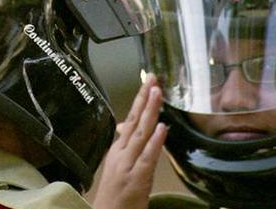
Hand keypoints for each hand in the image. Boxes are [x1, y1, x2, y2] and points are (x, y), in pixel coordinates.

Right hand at [93, 74, 167, 208]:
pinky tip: (161, 128)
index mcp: (117, 151)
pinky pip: (147, 158)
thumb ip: (124, 147)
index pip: (129, 119)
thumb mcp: (117, 168)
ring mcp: (128, 167)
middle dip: (145, 98)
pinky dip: (154, 143)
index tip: (148, 81)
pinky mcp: (136, 181)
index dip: (140, 100)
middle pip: (134, 121)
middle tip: (154, 78)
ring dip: (150, 112)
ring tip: (157, 93)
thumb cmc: (114, 198)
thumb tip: (125, 127)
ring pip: (140, 135)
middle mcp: (120, 155)